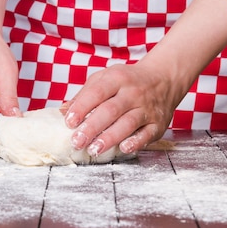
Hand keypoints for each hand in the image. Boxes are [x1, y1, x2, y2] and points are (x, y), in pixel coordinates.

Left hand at [63, 62, 187, 155]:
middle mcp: (133, 93)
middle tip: (77, 141)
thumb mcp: (105, 79)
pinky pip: (147, 134)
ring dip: (110, 138)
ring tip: (94, 149)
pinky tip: (123, 149)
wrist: (164, 78)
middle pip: (111, 110)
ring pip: (128, 123)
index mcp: (117, 78)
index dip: (82, 107)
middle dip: (92, 127)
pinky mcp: (158, 123)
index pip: (97, 92)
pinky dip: (136, 142)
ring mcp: (147, 108)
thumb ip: (84, 95)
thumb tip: (62, 112)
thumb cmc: (127, 81)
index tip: (69, 121)